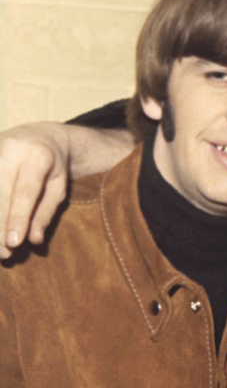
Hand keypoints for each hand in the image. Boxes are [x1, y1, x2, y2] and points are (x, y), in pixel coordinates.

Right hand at [0, 123, 71, 257]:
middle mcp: (10, 149)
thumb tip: (34, 240)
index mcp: (38, 155)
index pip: (25, 192)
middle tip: (3, 253)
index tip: (14, 243)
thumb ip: (46, 211)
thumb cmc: (52, 166)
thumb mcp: (59, 185)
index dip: (18, 218)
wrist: (39, 134)